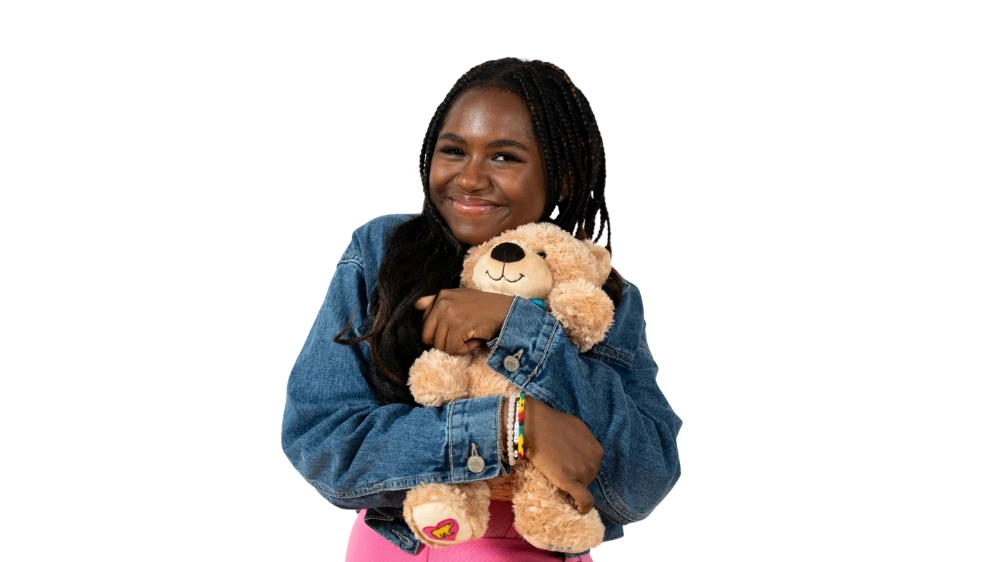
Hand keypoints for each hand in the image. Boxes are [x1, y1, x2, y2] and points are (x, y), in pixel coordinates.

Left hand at [414, 288, 513, 354]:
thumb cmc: (484, 308)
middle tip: (461, 337)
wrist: (507, 312)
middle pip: (427, 337)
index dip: (439, 333)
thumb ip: (437, 302)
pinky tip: (476, 340)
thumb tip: (416, 306)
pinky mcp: (459, 326)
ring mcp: (450, 314)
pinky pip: (453, 349)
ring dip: (457, 346)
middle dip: (444, 342)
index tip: (455, 330)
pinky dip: (466, 350)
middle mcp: (442, 302)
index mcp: (440, 295)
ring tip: (470, 336)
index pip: (424, 324)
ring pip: (441, 345)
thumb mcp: (458, 298)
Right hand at [521, 395, 602, 513]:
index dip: (580, 467)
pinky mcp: (570, 481)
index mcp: (597, 450)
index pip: (591, 466)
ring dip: (573, 485)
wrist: (535, 426)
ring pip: (583, 487)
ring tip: (556, 476)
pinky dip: (584, 507)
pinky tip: (580, 511)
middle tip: (559, 469)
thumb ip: (584, 443)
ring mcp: (584, 472)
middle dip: (576, 475)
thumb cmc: (552, 423)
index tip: (570, 468)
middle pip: (588, 477)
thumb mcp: (577, 429)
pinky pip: (584, 500)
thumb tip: (581, 451)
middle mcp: (594, 462)